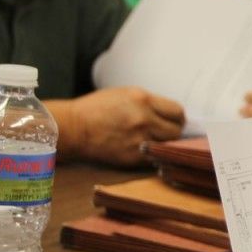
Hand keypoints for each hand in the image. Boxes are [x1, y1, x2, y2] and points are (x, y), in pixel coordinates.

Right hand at [56, 87, 184, 165]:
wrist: (73, 127)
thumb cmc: (96, 108)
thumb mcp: (126, 94)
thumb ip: (150, 103)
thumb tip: (170, 114)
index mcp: (143, 100)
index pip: (177, 112)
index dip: (178, 117)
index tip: (175, 121)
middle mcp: (144, 119)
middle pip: (177, 131)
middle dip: (174, 132)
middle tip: (166, 133)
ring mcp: (139, 139)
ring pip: (168, 146)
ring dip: (165, 145)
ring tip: (156, 142)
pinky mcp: (132, 157)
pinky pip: (153, 158)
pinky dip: (153, 155)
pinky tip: (146, 151)